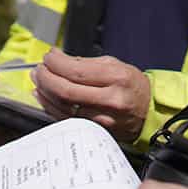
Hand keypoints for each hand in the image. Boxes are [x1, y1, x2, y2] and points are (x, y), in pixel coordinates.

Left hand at [31, 48, 149, 141]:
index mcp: (116, 78)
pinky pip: (65, 119)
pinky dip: (50, 106)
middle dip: (46, 78)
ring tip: (38, 80)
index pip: (76, 71)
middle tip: (39, 70)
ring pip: (62, 107)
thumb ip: (86, 63)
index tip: (48, 57)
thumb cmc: (132, 87)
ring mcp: (101, 119)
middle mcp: (110, 100)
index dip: (56, 63)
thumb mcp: (116, 66)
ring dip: (44, 92)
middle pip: (66, 90)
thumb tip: (58, 59)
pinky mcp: (94, 131)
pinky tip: (44, 97)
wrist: (149, 113)